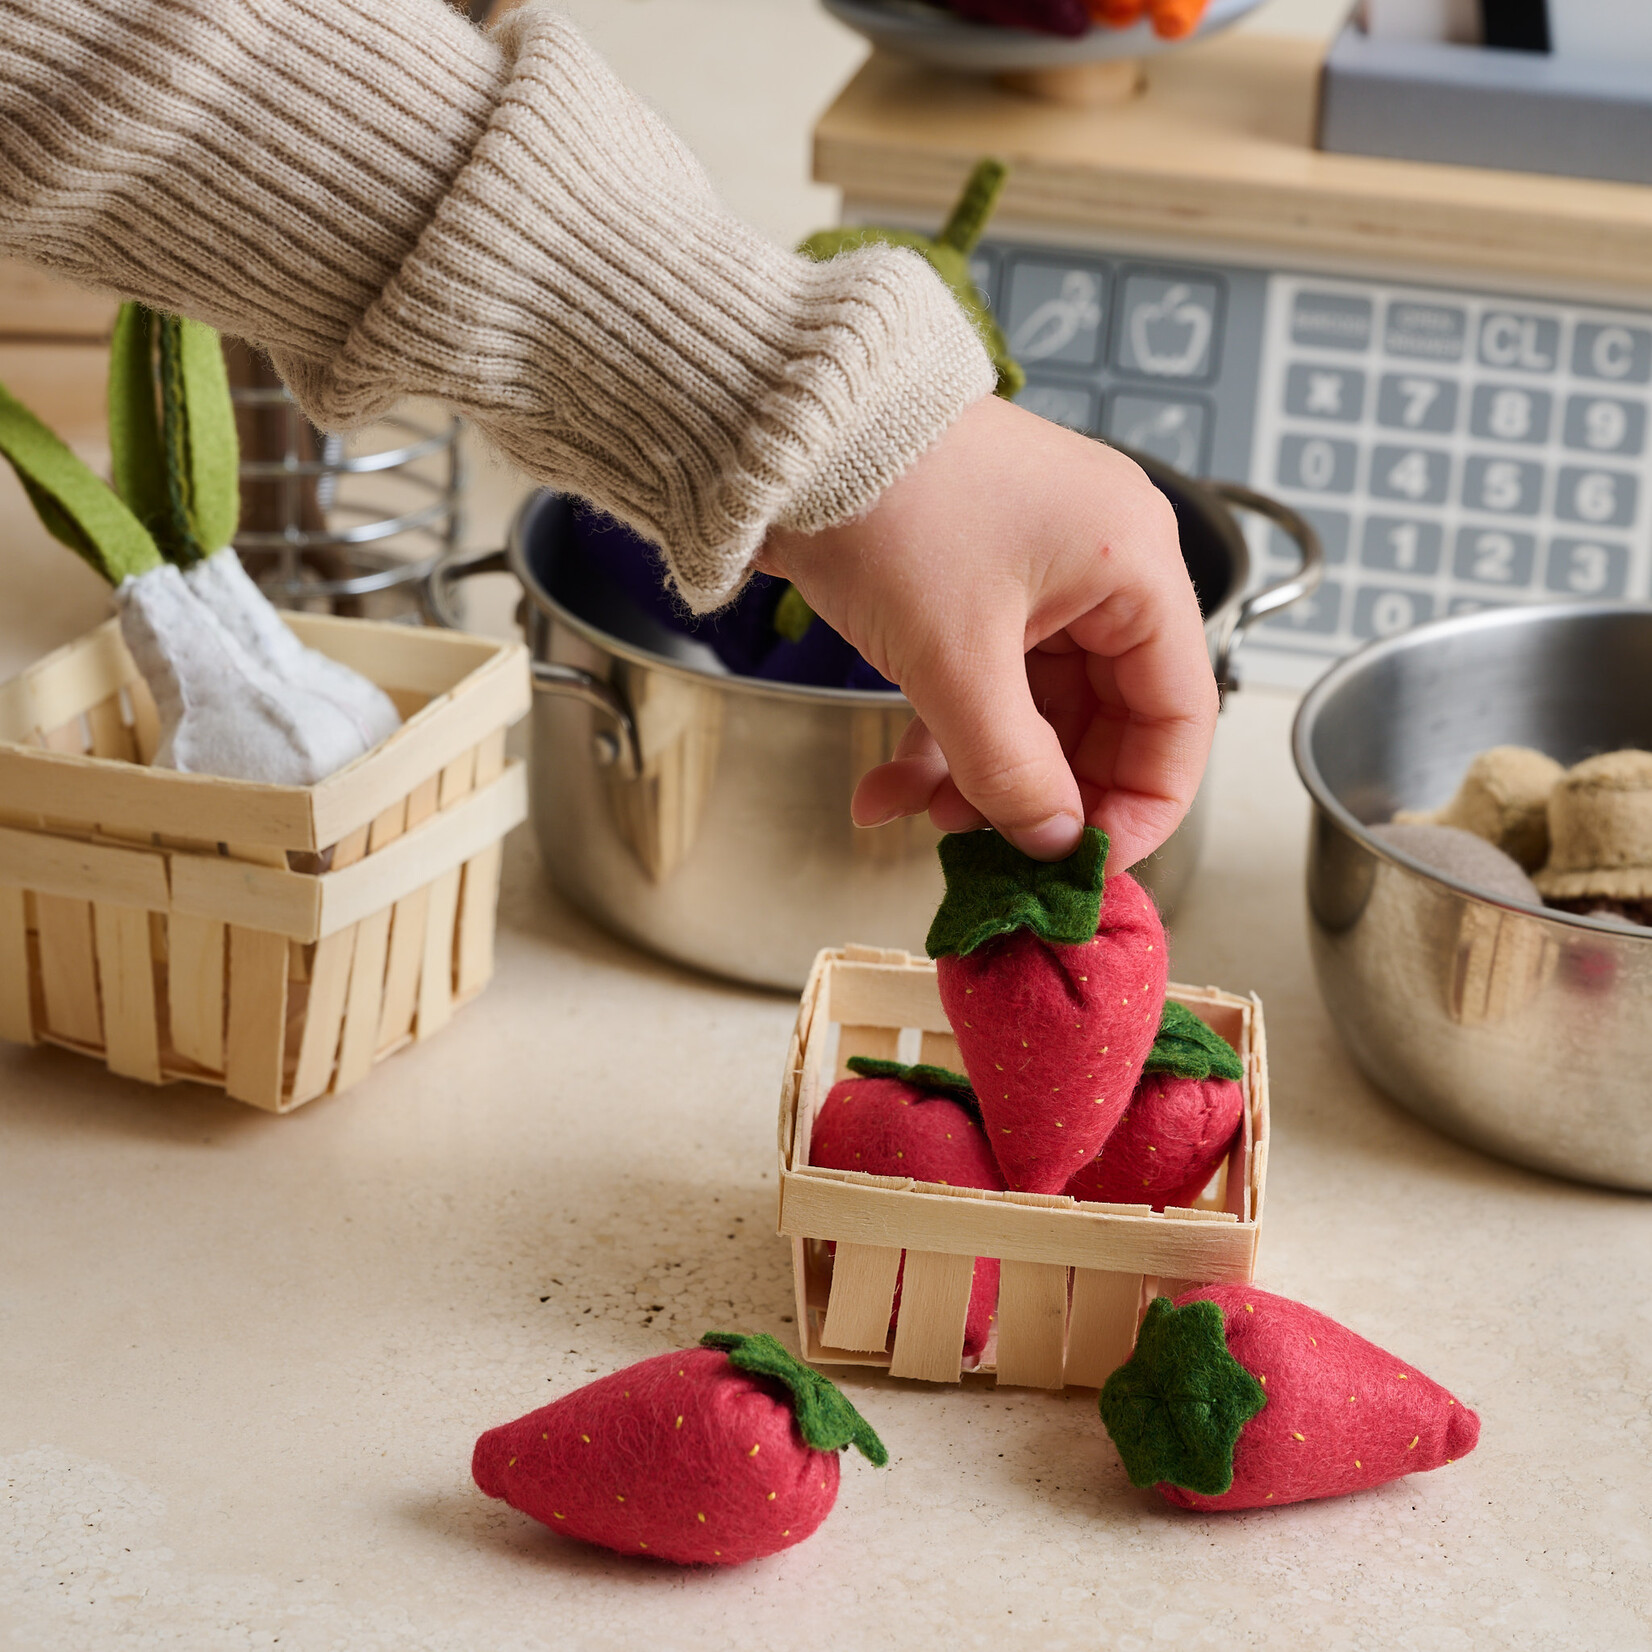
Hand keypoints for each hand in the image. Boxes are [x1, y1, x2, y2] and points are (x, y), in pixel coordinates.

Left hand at [758, 395, 1217, 866]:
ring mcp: (1035, 579)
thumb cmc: (888, 504)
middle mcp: (1099, 570)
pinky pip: (981, 688)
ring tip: (923, 817)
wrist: (784, 427)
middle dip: (1042, 795)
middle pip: (1105, 723)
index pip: (1180, 714)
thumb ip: (1012, 768)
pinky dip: (940, 741)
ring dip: (978, 777)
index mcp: (1133, 566)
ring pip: (1033, 715)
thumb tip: (1053, 843)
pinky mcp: (974, 590)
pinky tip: (885, 789)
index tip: (1091, 865)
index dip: (1143, 803)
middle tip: (994, 851)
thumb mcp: (957, 660)